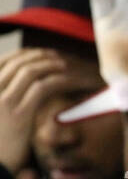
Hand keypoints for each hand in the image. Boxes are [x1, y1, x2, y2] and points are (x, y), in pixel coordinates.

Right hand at [0, 48, 69, 173]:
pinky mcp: (18, 114)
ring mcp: (3, 101)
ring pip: (30, 70)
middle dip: (38, 56)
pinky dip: (58, 79)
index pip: (3, 62)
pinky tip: (69, 79)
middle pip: (17, 62)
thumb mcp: (0, 124)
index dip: (23, 55)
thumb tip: (20, 102)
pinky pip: (42, 88)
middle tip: (56, 57)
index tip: (39, 55)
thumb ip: (6, 108)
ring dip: (50, 64)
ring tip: (65, 65)